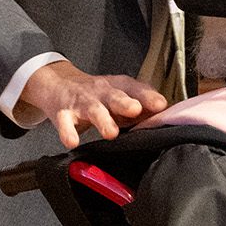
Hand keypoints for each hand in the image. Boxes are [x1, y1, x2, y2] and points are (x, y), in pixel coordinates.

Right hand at [15, 60, 169, 149]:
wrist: (58, 84)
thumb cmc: (97, 95)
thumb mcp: (120, 95)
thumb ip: (142, 106)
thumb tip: (167, 116)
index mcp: (119, 87)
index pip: (136, 89)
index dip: (148, 96)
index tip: (160, 105)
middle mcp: (102, 92)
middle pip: (115, 96)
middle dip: (125, 103)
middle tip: (135, 111)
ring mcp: (82, 102)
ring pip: (93, 110)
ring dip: (102, 120)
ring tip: (110, 132)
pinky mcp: (62, 112)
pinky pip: (64, 123)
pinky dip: (67, 132)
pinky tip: (72, 141)